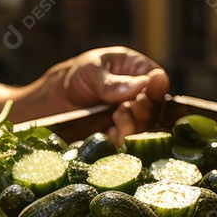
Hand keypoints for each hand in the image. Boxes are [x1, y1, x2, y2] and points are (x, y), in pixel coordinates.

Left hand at [52, 47, 169, 143]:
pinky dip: (119, 141)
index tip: (145, 93)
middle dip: (142, 112)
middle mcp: (142, 99)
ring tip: (116, 116)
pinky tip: (109, 133)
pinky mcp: (120, 139)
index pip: (158, 84)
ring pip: (143, 131)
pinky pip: (126, 146)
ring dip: (131, 127)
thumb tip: (141, 85)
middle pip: (155, 112)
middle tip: (123, 109)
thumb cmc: (79, 75)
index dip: (155, 92)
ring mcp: (133, 121)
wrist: (57, 98)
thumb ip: (113, 81)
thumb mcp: (92, 70)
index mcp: (141, 74)